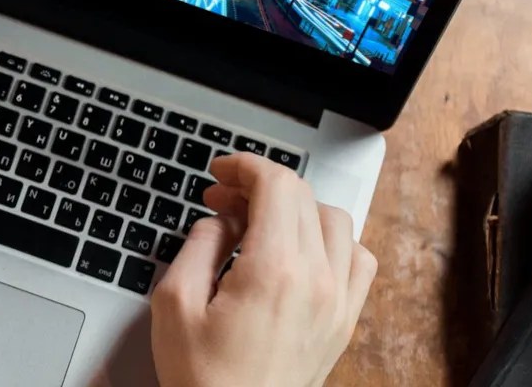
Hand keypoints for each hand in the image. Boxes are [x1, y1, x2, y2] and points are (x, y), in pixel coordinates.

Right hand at [150, 153, 375, 386]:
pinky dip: (332, 241)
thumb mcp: (174, 304)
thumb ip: (197, 246)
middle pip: (303, 196)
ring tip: (259, 224)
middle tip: (223, 199)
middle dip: (259, 185)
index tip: (220, 173)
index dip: (244, 167)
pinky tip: (299, 252)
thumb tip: (220, 220)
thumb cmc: (206, 380)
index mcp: (274, 271)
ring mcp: (338, 302)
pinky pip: (357, 259)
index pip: (276, 185)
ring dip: (296, 209)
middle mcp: (317, 280)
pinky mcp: (344, 321)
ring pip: (335, 220)